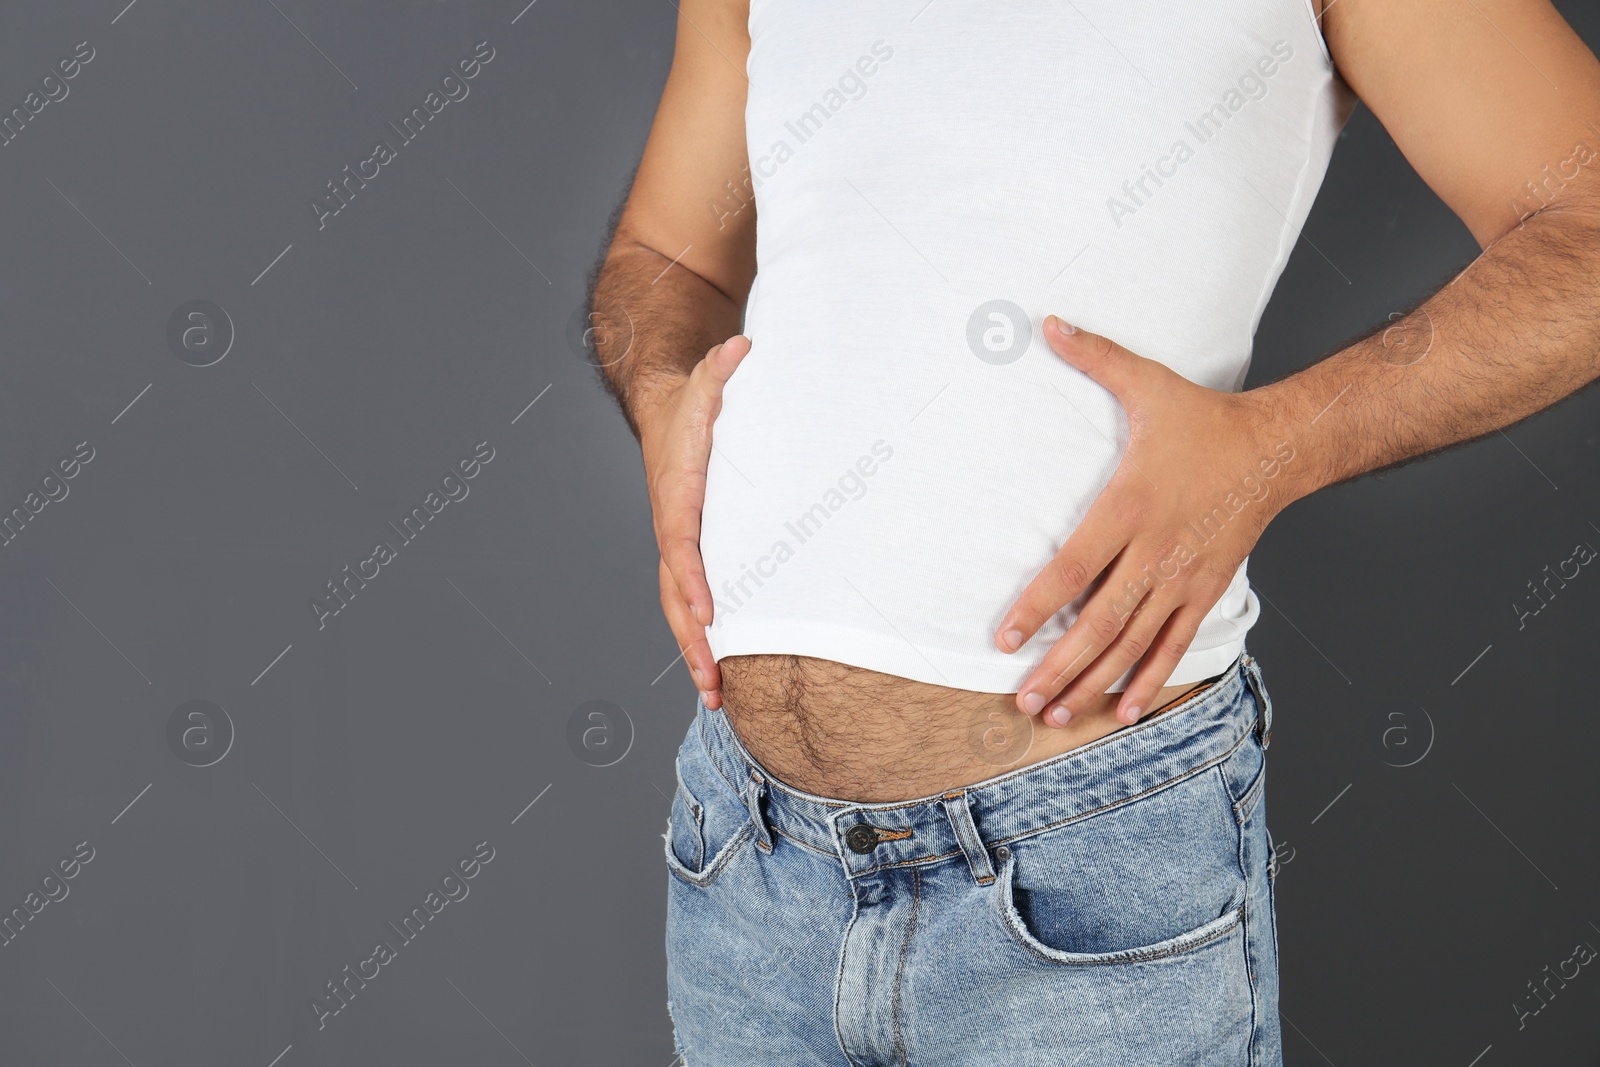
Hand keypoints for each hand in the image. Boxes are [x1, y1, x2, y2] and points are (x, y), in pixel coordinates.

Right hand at [641, 334, 751, 709]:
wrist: (670, 412)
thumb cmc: (696, 404)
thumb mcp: (709, 379)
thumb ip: (722, 367)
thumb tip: (741, 346)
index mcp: (678, 495)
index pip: (682, 542)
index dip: (692, 578)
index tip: (706, 611)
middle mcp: (674, 528)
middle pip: (675, 592)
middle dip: (692, 638)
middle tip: (712, 681)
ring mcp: (681, 547)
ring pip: (681, 607)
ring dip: (697, 652)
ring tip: (716, 696)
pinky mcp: (695, 555)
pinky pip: (695, 602)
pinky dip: (705, 639)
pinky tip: (724, 674)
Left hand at [995, 316, 1296, 727]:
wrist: (1278, 448)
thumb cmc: (1203, 419)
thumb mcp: (1148, 382)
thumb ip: (1094, 356)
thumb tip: (1047, 322)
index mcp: (1131, 505)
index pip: (1075, 568)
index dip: (1039, 606)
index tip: (1005, 639)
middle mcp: (1156, 550)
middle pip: (1100, 621)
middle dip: (1060, 666)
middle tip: (1022, 702)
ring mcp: (1183, 576)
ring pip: (1133, 641)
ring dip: (1094, 682)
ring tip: (1056, 715)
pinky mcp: (1206, 589)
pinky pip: (1173, 643)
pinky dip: (1148, 679)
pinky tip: (1122, 710)